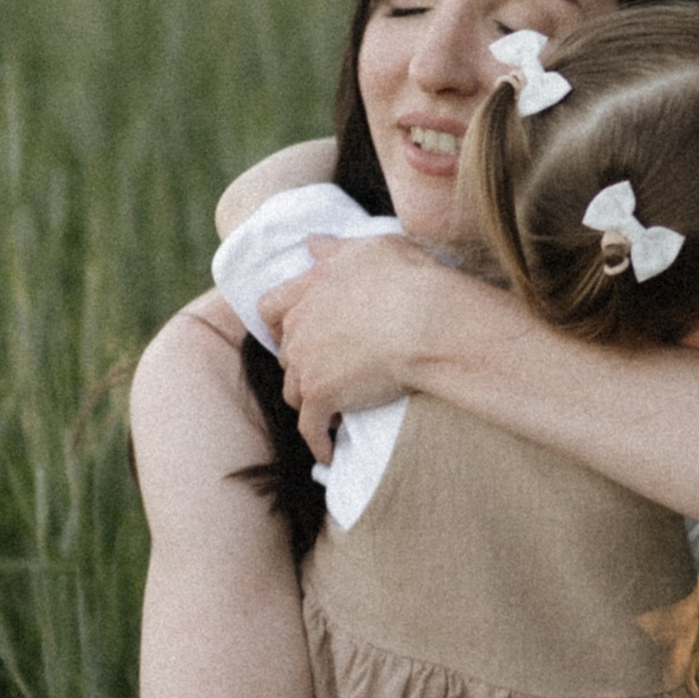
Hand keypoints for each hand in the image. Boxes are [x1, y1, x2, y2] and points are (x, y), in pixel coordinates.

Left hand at [261, 234, 479, 462]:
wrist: (427, 321)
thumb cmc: (409, 279)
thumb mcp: (372, 248)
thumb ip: (336, 250)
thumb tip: (311, 243)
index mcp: (309, 288)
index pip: (271, 306)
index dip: (278, 323)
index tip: (291, 333)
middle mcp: (299, 325)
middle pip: (285, 353)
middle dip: (300, 363)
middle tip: (325, 373)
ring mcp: (306, 363)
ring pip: (293, 391)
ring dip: (309, 400)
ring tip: (333, 411)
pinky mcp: (321, 396)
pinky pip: (311, 428)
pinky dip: (318, 442)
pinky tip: (329, 454)